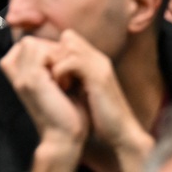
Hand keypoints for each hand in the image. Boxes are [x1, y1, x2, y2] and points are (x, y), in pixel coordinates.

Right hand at [0, 37, 87, 161]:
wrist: (65, 137)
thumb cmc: (64, 111)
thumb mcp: (52, 81)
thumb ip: (48, 63)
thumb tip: (60, 41)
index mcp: (16, 75)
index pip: (25, 44)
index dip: (45, 50)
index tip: (58, 72)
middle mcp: (14, 75)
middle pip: (28, 40)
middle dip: (49, 50)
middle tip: (61, 74)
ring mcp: (20, 77)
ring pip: (33, 43)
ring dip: (53, 56)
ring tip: (62, 79)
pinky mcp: (31, 80)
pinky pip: (42, 51)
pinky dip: (58, 61)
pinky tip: (64, 83)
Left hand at [50, 30, 152, 168]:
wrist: (122, 134)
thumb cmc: (100, 118)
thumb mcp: (83, 92)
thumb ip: (73, 78)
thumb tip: (50, 73)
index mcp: (95, 61)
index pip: (69, 39)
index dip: (56, 51)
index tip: (49, 72)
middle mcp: (98, 58)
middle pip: (68, 36)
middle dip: (55, 54)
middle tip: (51, 75)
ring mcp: (100, 65)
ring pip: (69, 44)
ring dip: (57, 62)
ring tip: (57, 82)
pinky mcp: (99, 77)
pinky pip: (72, 61)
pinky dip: (61, 72)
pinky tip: (63, 88)